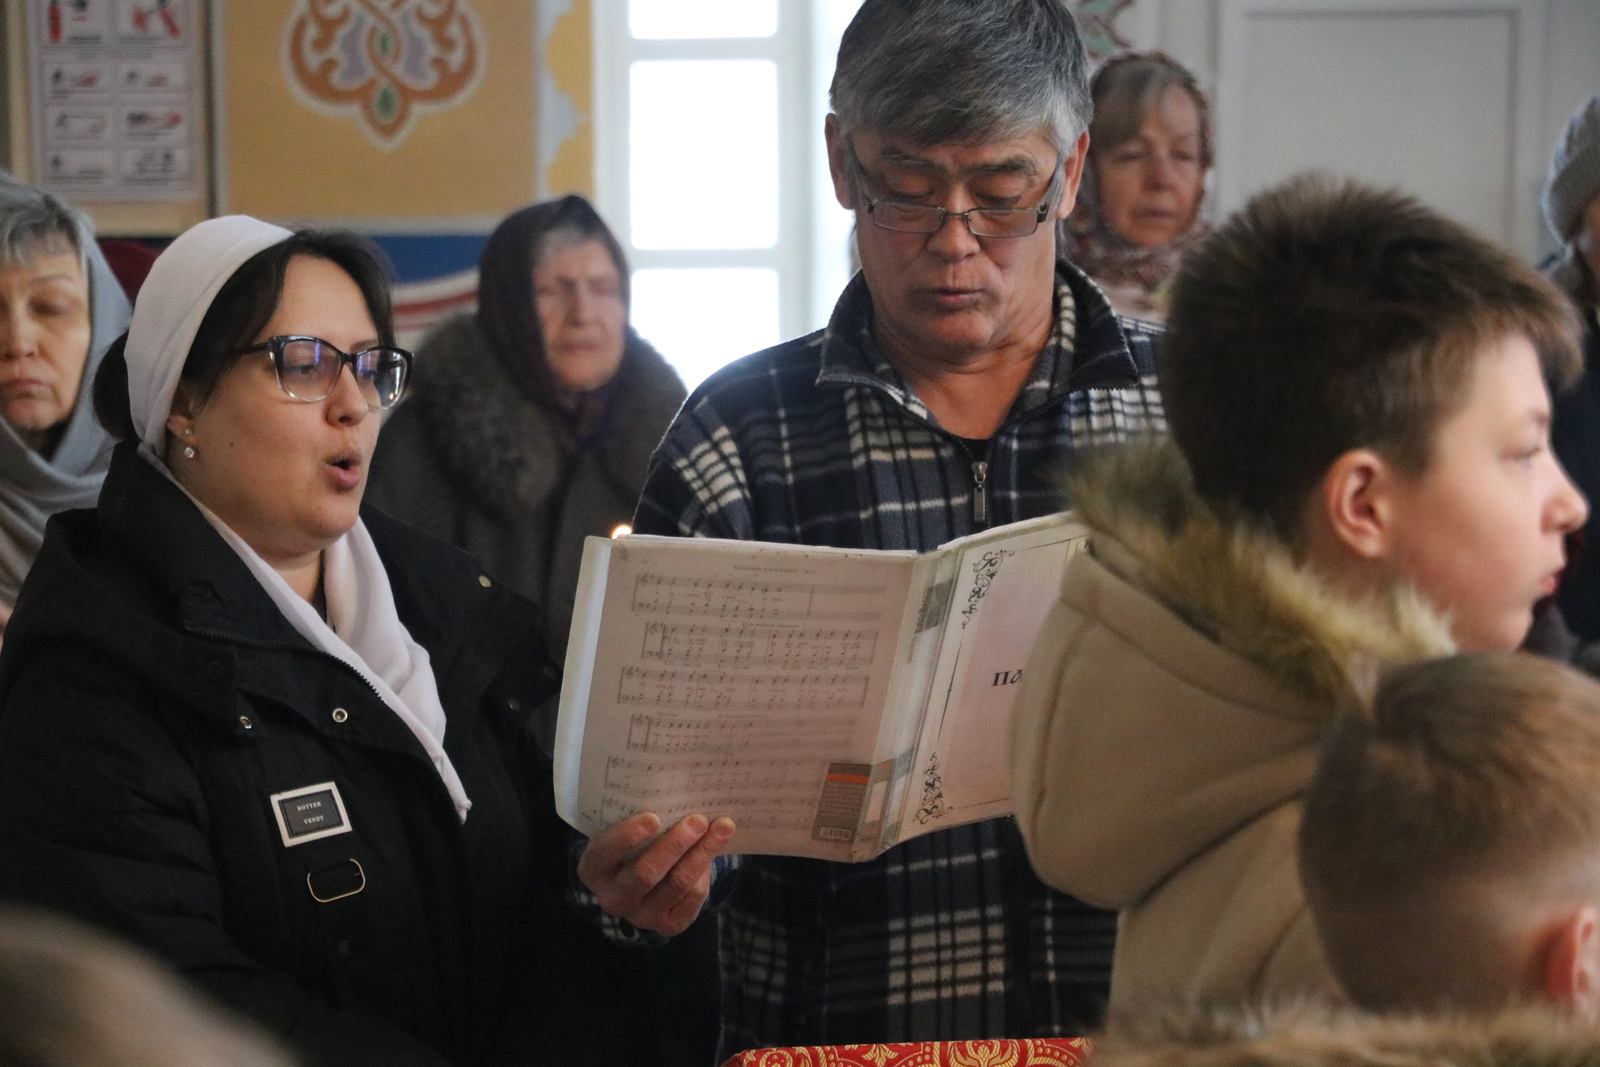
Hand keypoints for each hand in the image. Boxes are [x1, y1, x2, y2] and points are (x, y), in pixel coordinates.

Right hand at [577, 812, 735, 935]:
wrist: (641, 879)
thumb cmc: (633, 843)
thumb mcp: (624, 830)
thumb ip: (640, 819)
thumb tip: (678, 794)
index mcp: (593, 869)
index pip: (605, 853)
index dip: (627, 836)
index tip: (653, 817)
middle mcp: (613, 898)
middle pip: (646, 873)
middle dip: (675, 844)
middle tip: (698, 820)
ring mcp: (640, 916)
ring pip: (677, 884)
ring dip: (702, 853)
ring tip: (722, 827)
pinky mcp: (668, 925)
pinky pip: (693, 898)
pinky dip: (706, 872)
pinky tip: (713, 850)